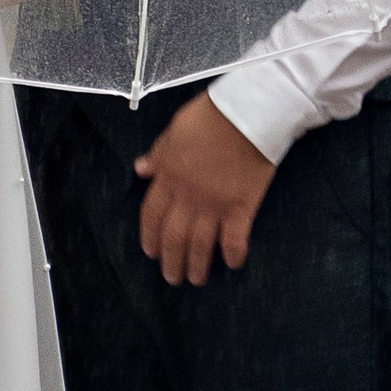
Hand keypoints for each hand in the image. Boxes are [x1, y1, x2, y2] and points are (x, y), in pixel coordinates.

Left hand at [135, 90, 275, 285]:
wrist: (248, 112)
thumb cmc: (211, 116)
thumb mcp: (174, 130)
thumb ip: (158, 154)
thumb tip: (141, 169)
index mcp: (169, 175)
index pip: (152, 214)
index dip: (149, 236)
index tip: (150, 252)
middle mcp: (188, 195)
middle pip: (173, 237)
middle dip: (170, 261)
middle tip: (172, 277)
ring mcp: (215, 203)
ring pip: (200, 244)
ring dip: (196, 265)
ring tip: (197, 279)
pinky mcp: (242, 206)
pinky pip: (234, 239)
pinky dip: (233, 254)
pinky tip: (232, 264)